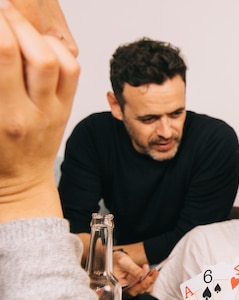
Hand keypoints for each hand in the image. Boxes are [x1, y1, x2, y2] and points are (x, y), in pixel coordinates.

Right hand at [0, 1, 79, 221]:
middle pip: (34, 56)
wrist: (20, 184)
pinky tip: (38, 39)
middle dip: (14, 22)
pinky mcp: (66, 108)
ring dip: (35, 32)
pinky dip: (57, 48)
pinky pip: (72, 71)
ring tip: (13, 16)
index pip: (1, 59)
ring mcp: (53, 110)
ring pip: (58, 62)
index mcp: (2, 117)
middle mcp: (30, 112)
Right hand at [112, 250, 155, 295]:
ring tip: (151, 270)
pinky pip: (147, 286)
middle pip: (141, 291)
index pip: (133, 290)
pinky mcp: (137, 286)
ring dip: (151, 279)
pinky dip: (150, 279)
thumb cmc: (115, 261)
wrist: (116, 259)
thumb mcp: (123, 262)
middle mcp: (126, 290)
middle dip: (149, 280)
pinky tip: (150, 271)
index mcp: (119, 286)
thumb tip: (142, 275)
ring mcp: (132, 289)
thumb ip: (133, 269)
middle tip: (153, 270)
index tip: (150, 276)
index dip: (143, 284)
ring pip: (146, 289)